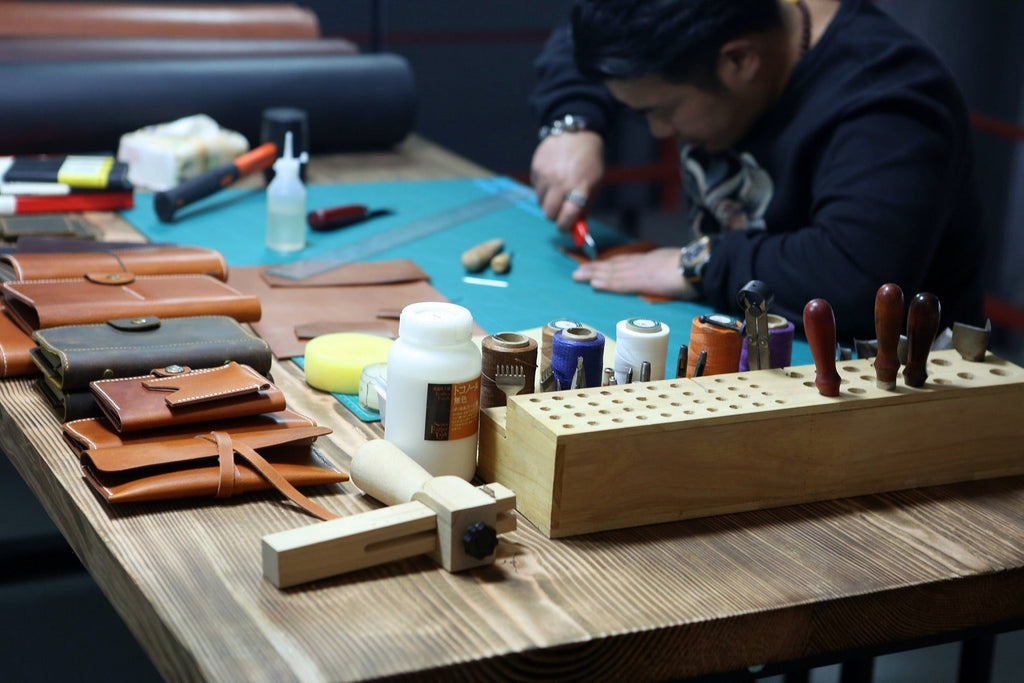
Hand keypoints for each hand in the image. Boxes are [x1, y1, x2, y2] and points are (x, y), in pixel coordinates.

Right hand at [530, 131, 603, 231]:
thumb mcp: (594, 185)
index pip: (567, 217)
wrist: (576, 134)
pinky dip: (543, 188)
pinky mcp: (536, 168)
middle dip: (555, 216)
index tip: (566, 226)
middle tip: (561, 210)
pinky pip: (536, 188)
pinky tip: (552, 177)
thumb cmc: (589, 164)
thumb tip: (575, 228)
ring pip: (540, 202)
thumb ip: (585, 207)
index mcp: (580, 187)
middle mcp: (561, 182)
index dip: (565, 226)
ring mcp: (546, 175)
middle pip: (549, 214)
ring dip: (548, 201)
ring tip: (558, 188)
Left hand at [572, 248, 698, 298]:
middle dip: (595, 268)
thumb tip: (664, 276)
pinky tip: (594, 283)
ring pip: (613, 272)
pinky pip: (620, 283)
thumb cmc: (696, 268)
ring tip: (578, 276)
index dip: (609, 263)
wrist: (702, 265)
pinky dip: (606, 282)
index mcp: (652, 259)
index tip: (596, 265)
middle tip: (578, 271)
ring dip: (594, 274)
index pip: (626, 261)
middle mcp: (643, 262)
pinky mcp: (643, 281)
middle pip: (615, 265)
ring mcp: (642, 271)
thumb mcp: (679, 264)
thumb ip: (667, 269)